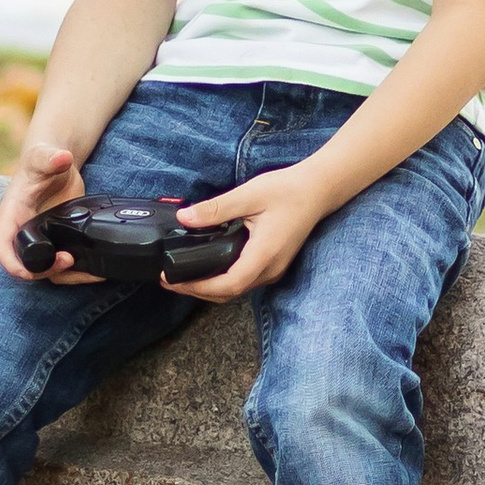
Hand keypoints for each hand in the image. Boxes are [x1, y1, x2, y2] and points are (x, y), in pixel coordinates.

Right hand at [0, 135, 93, 281]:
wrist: (57, 163)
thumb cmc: (41, 161)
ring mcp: (42, 240)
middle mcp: (23, 234)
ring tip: (89, 271)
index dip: (12, 265)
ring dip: (67, 276)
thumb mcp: (42, 157)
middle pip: (27, 266)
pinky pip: (64, 265)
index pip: (3, 249)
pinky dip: (79, 271)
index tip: (28, 272)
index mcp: (11, 217)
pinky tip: (96, 271)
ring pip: (48, 271)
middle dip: (46, 271)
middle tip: (68, 259)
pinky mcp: (59, 242)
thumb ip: (49, 158)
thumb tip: (62, 157)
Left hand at [169, 160, 326, 301]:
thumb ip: (215, 208)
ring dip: (208, 288)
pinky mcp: (272, 264)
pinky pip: (243, 281)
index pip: (228, 285)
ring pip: (236, 290)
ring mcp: (273, 269)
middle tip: (167, 279)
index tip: (172, 279)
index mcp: (264, 254)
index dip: (197, 287)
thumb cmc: (288, 191)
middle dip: (196, 291)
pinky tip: (206, 268)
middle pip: (228, 293)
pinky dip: (221, 280)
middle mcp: (270, 268)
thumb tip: (184, 217)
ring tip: (181, 275)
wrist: (317, 190)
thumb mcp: (249, 194)